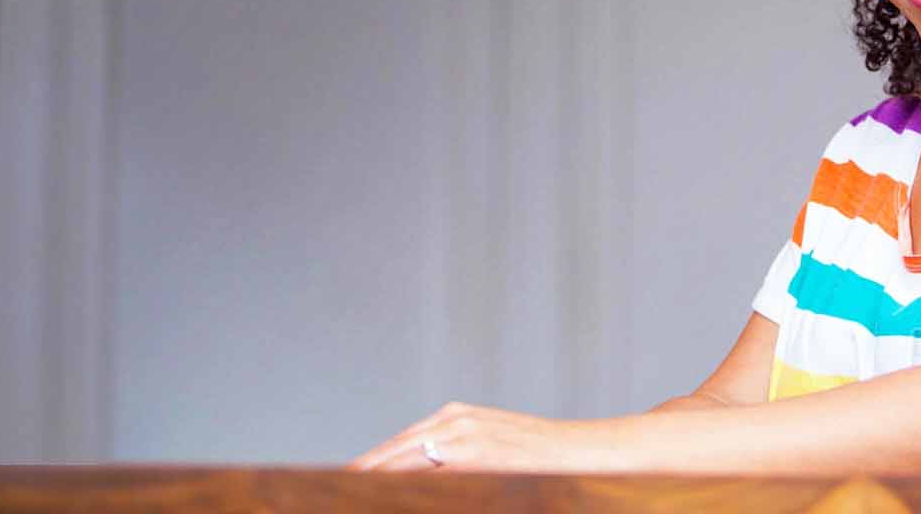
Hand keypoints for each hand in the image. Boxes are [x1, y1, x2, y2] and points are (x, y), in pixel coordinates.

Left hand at [345, 401, 626, 472]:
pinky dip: (407, 491)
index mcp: (452, 420)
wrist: (591, 452)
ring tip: (347, 500)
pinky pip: (432, 481)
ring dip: (375, 486)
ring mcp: (466, 440)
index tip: (336, 489)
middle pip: (389, 459)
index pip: (393, 450)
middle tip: (329, 499)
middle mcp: (453, 424)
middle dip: (359, 481)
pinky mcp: (480, 458)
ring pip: (404, 469)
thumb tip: (418, 479)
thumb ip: (454, 458)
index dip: (363, 471)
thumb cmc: (541, 459)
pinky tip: (386, 500)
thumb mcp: (492, 448)